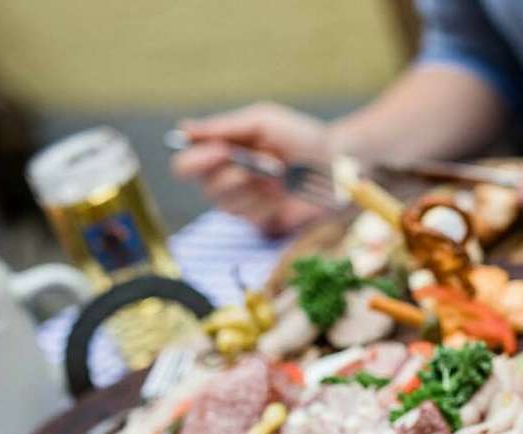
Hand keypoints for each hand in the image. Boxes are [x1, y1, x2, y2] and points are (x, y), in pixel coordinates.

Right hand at [171, 103, 333, 235]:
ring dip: (251, 185)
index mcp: (222, 154)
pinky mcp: (265, 224)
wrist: (339, 161)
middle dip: (227, 173)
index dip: (196, 159)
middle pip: (203, 187)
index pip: (187, 164)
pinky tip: (283, 190)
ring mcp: (246, 205)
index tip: (219, 150)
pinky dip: (267, 202)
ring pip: (226, 204)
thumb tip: (184, 130)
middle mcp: (228, 182)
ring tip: (278, 171)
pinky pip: (251, 217)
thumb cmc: (301, 136)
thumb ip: (224, 128)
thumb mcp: (262, 121)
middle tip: (252, 162)